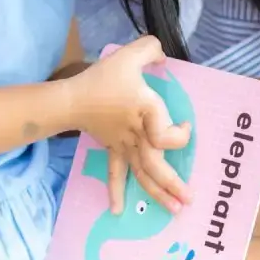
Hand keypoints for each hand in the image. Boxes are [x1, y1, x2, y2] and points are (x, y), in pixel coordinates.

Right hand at [66, 36, 190, 215]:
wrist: (70, 98)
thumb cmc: (101, 79)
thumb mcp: (128, 55)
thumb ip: (150, 49)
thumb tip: (164, 57)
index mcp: (145, 111)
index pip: (165, 135)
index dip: (180, 134)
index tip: (185, 124)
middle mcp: (136, 133)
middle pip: (156, 164)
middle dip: (173, 183)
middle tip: (189, 199)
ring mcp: (124, 145)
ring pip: (142, 173)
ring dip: (157, 193)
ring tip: (174, 210)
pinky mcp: (114, 149)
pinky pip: (116, 173)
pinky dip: (116, 191)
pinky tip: (118, 211)